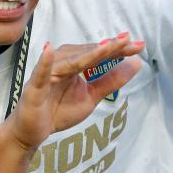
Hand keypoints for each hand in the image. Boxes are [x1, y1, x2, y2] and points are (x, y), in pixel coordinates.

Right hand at [8, 34, 142, 150]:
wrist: (33, 132)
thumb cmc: (59, 110)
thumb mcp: (91, 97)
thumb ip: (111, 81)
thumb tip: (137, 63)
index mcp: (76, 65)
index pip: (99, 55)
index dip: (118, 50)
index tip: (139, 45)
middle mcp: (62, 65)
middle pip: (87, 54)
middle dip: (108, 48)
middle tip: (128, 40)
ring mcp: (48, 75)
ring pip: (69, 61)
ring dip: (86, 53)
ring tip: (107, 46)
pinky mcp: (34, 87)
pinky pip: (40, 74)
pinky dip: (44, 62)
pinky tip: (49, 50)